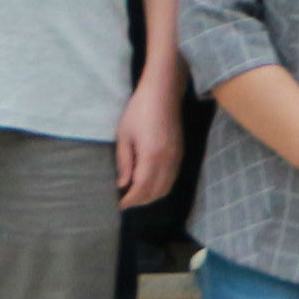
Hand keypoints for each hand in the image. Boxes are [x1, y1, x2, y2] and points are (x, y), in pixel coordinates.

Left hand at [117, 74, 187, 208]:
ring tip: (135, 194)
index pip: (141, 189)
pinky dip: (160, 187)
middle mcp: (167, 161)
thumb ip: (124, 162)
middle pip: (155, 193)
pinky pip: (172, 179)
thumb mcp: (124, 136)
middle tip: (124, 200)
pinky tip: (149, 182)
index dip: (129, 200)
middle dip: (139, 201)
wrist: (163, 93)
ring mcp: (176, 158)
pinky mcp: (180, 153)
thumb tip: (122, 185)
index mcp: (151, 156)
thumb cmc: (138, 111)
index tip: (117, 204)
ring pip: (166, 188)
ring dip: (151, 196)